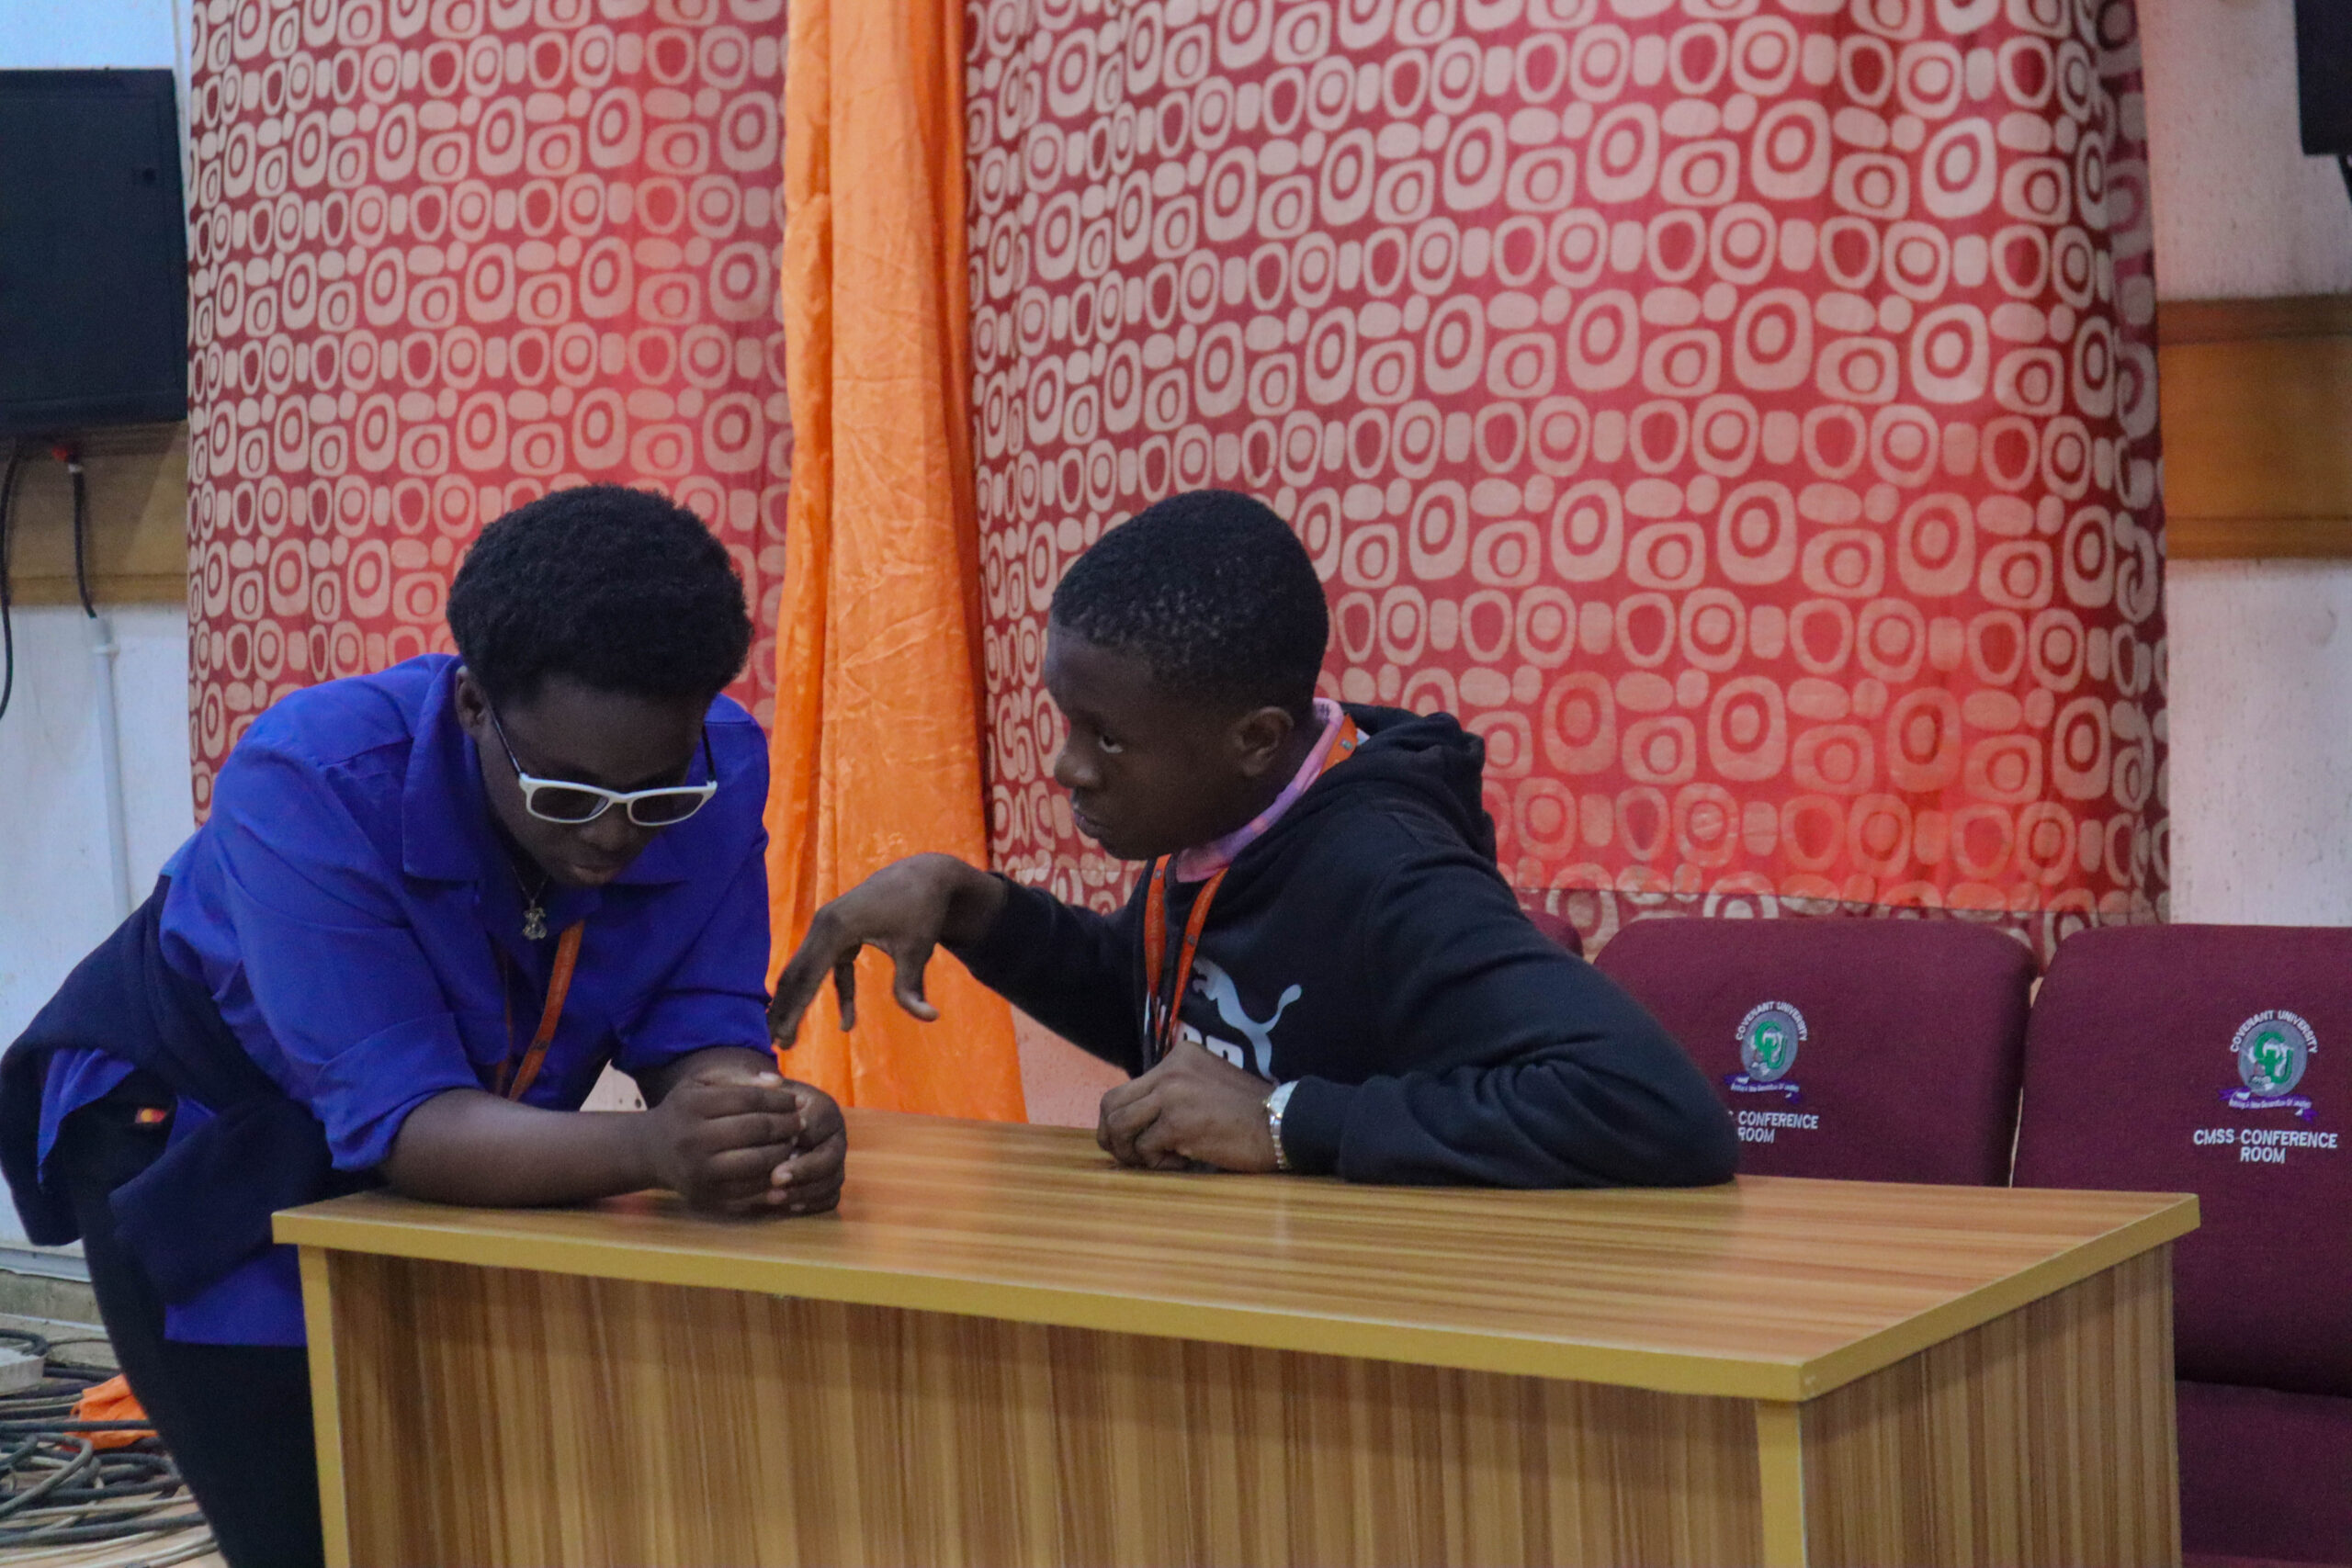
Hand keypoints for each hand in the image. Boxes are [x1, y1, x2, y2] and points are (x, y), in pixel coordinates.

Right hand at [636, 1064, 807, 1213]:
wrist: (650, 1150)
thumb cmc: (685, 1111)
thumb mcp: (702, 1085)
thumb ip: (739, 1079)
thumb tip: (778, 1082)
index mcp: (694, 1105)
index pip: (750, 1099)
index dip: (780, 1100)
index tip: (797, 1101)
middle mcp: (693, 1138)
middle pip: (756, 1129)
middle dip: (786, 1125)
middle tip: (800, 1123)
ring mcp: (699, 1170)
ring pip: (757, 1161)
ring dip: (783, 1151)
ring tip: (793, 1142)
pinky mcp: (706, 1194)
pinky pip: (749, 1186)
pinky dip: (770, 1176)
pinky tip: (780, 1165)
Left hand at [767, 1081, 847, 1214]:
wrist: (772, 1116)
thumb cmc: (763, 1103)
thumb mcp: (758, 1089)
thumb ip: (760, 1086)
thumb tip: (766, 1081)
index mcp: (823, 1108)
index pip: (817, 1124)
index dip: (796, 1136)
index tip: (774, 1146)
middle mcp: (835, 1135)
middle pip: (831, 1157)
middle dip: (804, 1170)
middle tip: (775, 1178)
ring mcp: (834, 1159)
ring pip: (832, 1180)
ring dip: (805, 1192)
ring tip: (773, 1198)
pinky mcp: (829, 1180)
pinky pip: (830, 1197)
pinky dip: (813, 1204)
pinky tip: (787, 1208)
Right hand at [768, 854, 1007, 1043]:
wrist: (925, 875)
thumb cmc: (922, 911)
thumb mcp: (917, 950)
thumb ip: (913, 987)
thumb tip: (929, 1018)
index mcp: (838, 927)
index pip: (807, 975)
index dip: (793, 1008)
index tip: (782, 1036)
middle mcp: (824, 923)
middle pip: (796, 972)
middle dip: (784, 1009)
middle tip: (776, 1044)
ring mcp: (828, 925)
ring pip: (804, 969)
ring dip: (797, 1001)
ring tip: (787, 1036)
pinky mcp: (838, 930)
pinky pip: (828, 966)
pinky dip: (834, 991)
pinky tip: (848, 1022)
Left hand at [1097, 1039, 1280, 1173]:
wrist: (1283, 1123)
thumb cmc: (1248, 1113)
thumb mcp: (1206, 1085)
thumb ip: (1174, 1091)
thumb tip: (1134, 1119)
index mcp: (1178, 1055)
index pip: (1127, 1087)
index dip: (1120, 1119)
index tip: (1132, 1140)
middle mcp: (1170, 1069)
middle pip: (1112, 1104)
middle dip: (1111, 1136)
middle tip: (1127, 1156)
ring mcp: (1173, 1094)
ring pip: (1120, 1126)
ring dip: (1130, 1152)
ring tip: (1155, 1161)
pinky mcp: (1178, 1123)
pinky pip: (1145, 1149)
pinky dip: (1157, 1164)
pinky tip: (1182, 1163)